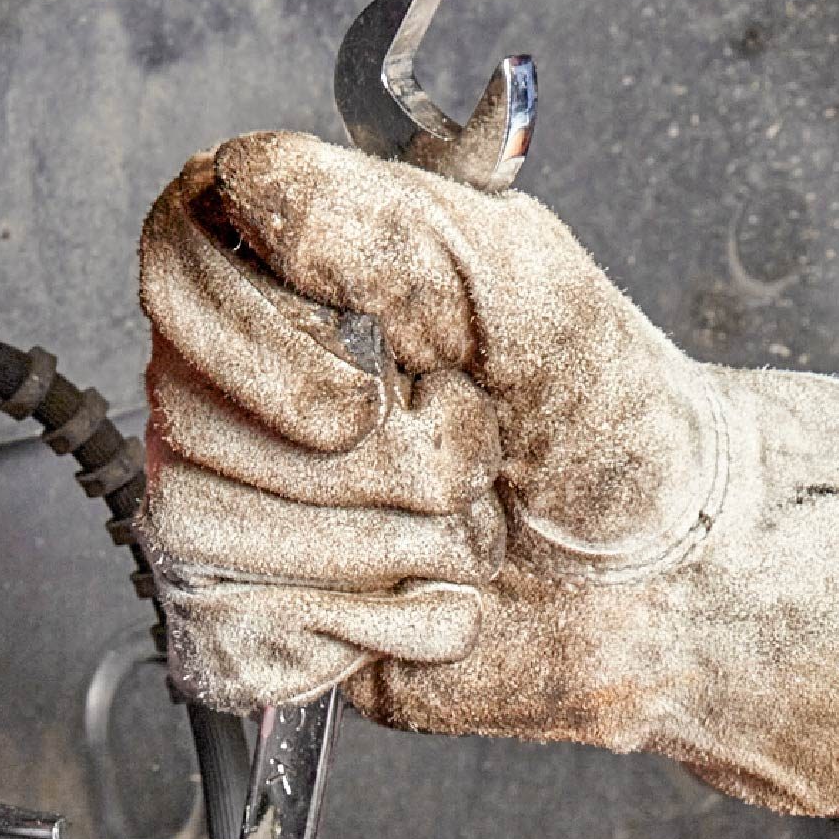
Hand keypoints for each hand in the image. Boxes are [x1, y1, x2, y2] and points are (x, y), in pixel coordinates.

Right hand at [136, 132, 838, 815]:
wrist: (667, 579)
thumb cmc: (612, 426)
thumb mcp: (529, 281)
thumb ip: (393, 223)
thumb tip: (260, 201)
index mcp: (298, 277)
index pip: (171, 268)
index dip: (252, 347)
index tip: (364, 392)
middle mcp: (250, 387)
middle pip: (196, 424)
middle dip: (370, 467)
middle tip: (467, 463)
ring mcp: (246, 511)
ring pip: (212, 538)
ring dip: (379, 553)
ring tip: (458, 536)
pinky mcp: (266, 626)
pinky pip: (240, 636)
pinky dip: (368, 634)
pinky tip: (429, 606)